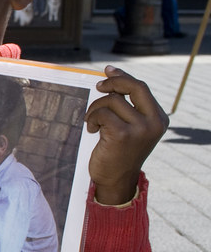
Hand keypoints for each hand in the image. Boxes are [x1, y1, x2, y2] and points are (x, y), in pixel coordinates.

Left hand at [84, 66, 167, 204]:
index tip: (108, 71)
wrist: (116, 180)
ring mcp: (140, 128)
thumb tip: (110, 79)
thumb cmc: (119, 153)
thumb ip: (128, 108)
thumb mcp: (131, 128)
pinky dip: (92, 118)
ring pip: (112, 101)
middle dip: (113, 82)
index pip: (142, 88)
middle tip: (98, 87)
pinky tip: (92, 130)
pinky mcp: (123, 134)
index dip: (123, 77)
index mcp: (159, 119)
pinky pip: (102, 113)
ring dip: (96, 109)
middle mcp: (154, 122)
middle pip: (134, 87)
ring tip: (92, 122)